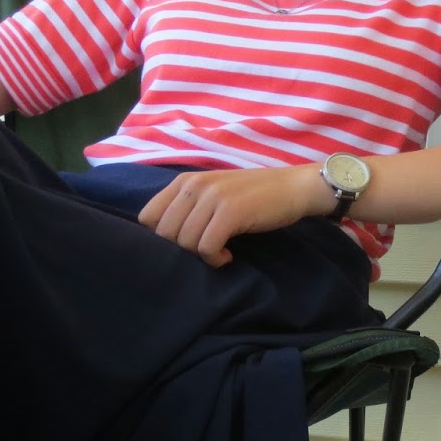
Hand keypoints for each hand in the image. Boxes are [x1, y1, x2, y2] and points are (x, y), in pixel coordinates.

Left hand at [137, 166, 327, 267]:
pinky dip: (215, 259)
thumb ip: (188, 208)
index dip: (161, 238)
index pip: (146, 218)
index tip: (186, 244)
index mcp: (185, 181)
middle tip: (206, 251)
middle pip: (163, 234)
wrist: (293, 188)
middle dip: (182, 251)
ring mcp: (212, 197)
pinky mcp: (230, 211)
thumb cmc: (253, 197)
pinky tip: (229, 255)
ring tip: (221, 252)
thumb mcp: (214, 195)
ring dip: (201, 256)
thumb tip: (163, 241)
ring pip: (184, 243)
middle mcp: (193, 185)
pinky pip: (206, 247)